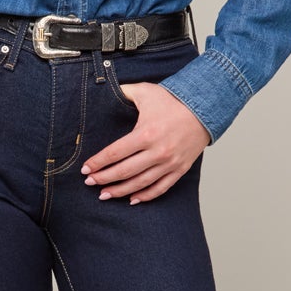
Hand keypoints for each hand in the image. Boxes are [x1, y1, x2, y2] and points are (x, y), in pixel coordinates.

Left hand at [82, 81, 210, 202]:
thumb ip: (124, 92)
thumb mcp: (145, 91)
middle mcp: (157, 151)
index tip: (85, 169)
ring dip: (120, 191)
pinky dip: (145, 196)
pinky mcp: (179, 169)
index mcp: (146, 133)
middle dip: (104, 179)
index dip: (98, 163)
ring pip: (140, 183)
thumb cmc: (173, 100)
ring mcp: (169, 163)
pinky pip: (160, 188)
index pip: (115, 153)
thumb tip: (104, 91)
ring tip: (105, 194)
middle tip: (90, 183)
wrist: (204, 108)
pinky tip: (131, 199)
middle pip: (124, 171)